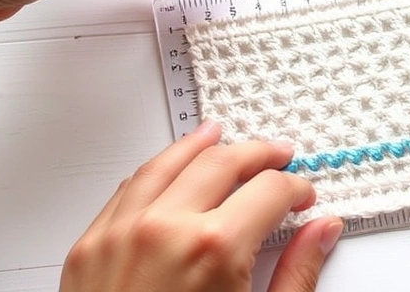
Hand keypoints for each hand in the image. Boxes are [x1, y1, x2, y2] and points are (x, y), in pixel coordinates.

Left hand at [60, 120, 343, 291]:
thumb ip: (297, 274)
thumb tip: (322, 232)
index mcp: (214, 249)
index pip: (270, 190)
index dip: (294, 187)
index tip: (302, 195)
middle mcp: (164, 229)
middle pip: (222, 162)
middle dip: (258, 154)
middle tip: (277, 155)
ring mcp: (120, 234)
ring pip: (168, 162)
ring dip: (201, 144)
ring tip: (221, 135)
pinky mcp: (87, 247)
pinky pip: (127, 187)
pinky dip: (155, 168)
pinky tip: (169, 166)